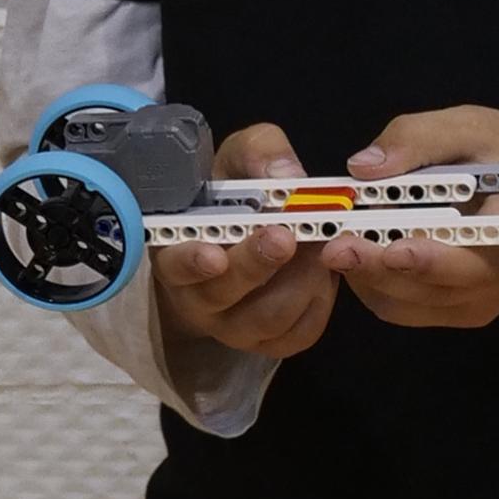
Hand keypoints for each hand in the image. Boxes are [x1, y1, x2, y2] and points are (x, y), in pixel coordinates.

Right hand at [150, 122, 336, 361]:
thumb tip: (287, 176)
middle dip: (258, 264)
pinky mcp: (273, 343)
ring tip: (319, 246)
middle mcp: (200, 298)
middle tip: (286, 237)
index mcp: (177, 252)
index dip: (192, 263)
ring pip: (269, 318)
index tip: (215, 254)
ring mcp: (235, 328)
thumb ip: (258, 154)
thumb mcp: (240, 160)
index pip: (174, 265)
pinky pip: (301, 331)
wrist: (252, 236)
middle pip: (225, 295)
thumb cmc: (235, 195)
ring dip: (300, 279)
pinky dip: (320, 300)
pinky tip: (325, 271)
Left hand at [327, 107, 498, 328]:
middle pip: (435, 287)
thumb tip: (363, 166)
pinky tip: (356, 251)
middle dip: (381, 268)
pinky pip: (401, 307)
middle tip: (335, 247)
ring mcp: (477, 301)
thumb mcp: (472, 127)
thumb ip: (420, 139)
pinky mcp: (456, 311)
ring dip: (366, 275)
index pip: (479, 257)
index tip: (393, 248)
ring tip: (335, 241)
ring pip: (409, 302)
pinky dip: (370, 283)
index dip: (433, 259)